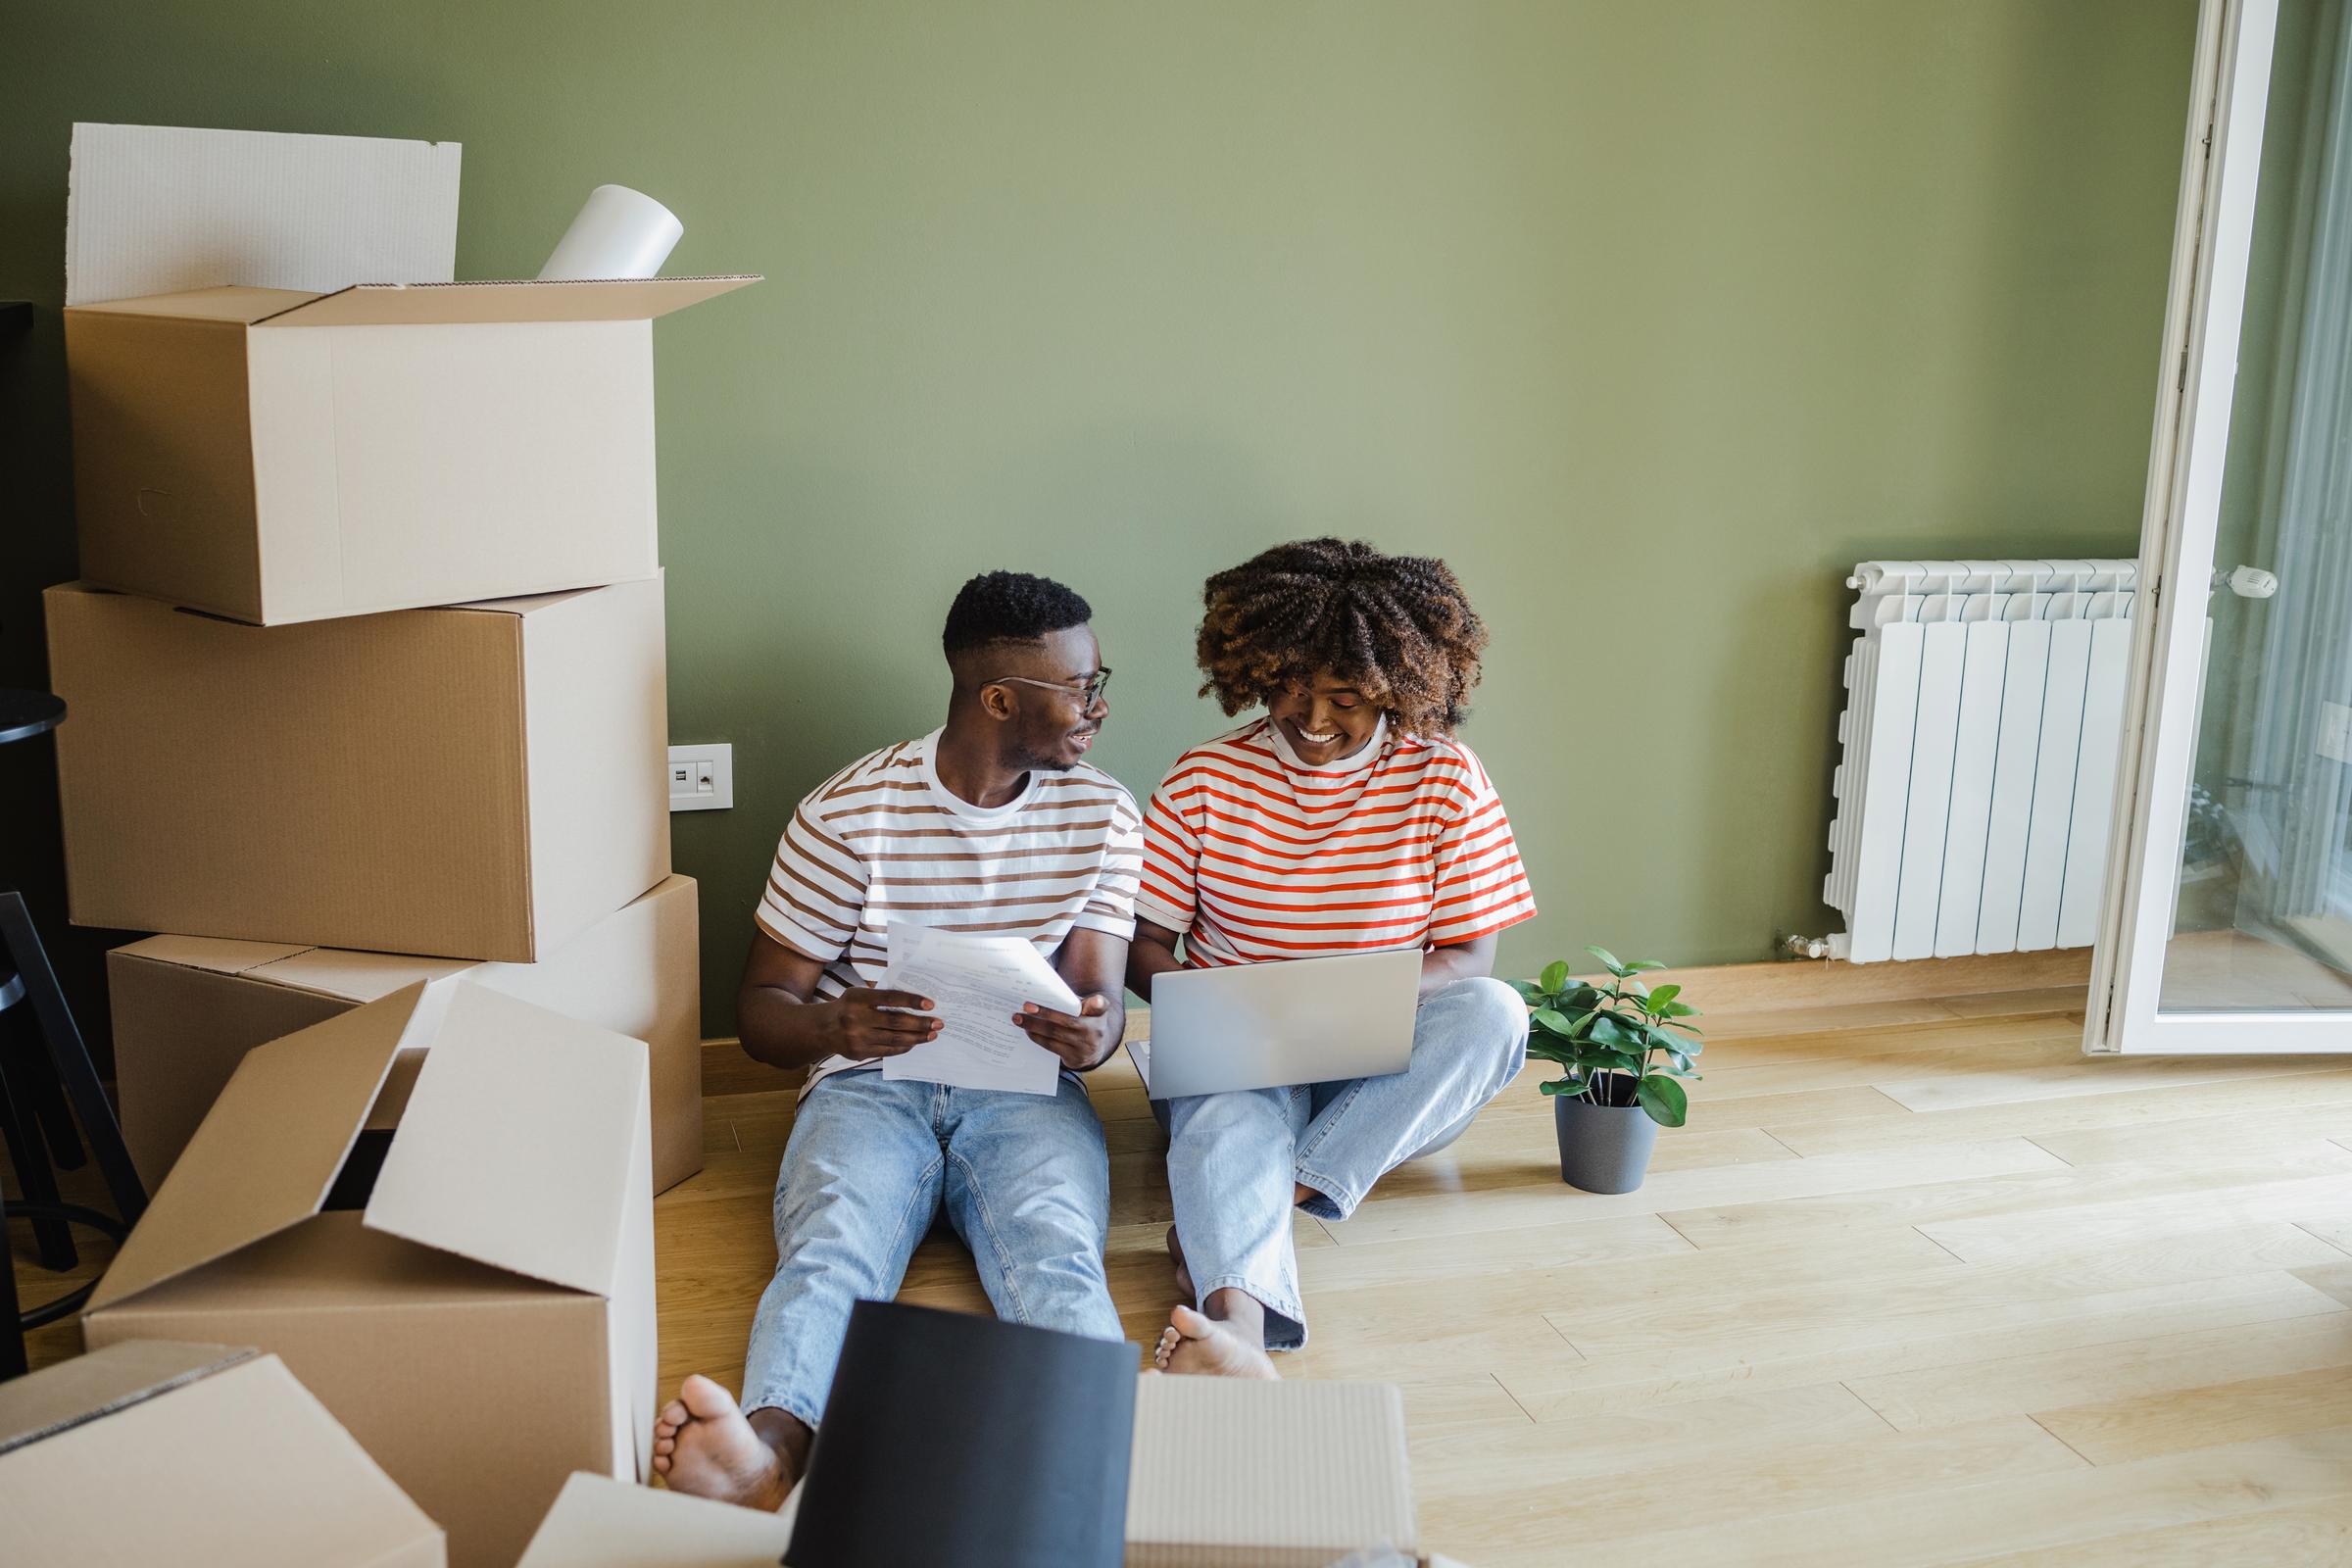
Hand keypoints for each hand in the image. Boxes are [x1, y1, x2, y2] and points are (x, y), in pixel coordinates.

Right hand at [824, 988, 939, 1059]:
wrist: (822, 1029)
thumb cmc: (848, 1007)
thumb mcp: (859, 994)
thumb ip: (881, 997)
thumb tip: (915, 1004)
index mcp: (858, 998)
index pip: (890, 998)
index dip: (911, 1001)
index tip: (930, 1004)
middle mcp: (856, 1018)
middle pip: (896, 1022)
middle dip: (921, 1023)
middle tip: (939, 1023)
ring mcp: (858, 1038)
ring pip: (894, 1039)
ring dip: (917, 1037)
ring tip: (932, 1034)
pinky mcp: (859, 1053)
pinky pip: (887, 1051)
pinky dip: (903, 1047)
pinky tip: (914, 1043)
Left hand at [1015, 994, 1114, 1069]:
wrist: (1094, 1049)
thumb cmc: (1087, 1021)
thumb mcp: (1091, 1009)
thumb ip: (1081, 1001)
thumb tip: (1054, 992)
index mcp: (1099, 1015)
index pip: (1100, 1007)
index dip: (1097, 1003)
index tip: (1096, 1000)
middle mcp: (1094, 1032)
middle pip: (1067, 1022)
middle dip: (1044, 1014)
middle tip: (1025, 1006)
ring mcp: (1083, 1047)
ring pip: (1055, 1035)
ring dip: (1034, 1027)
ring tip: (1018, 1019)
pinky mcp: (1073, 1059)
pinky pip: (1051, 1047)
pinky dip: (1037, 1038)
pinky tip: (1027, 1030)